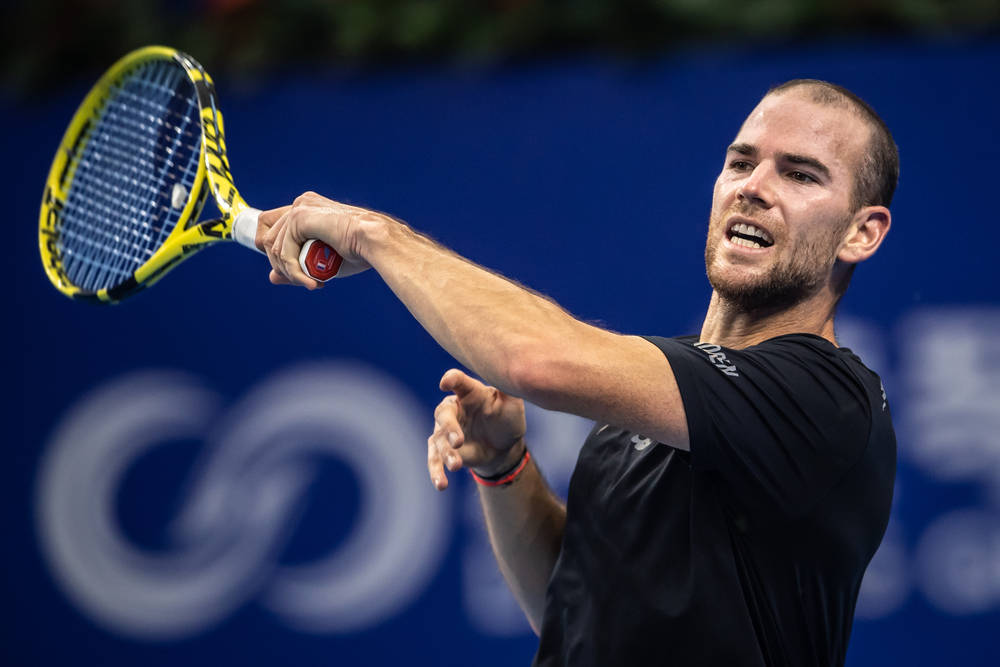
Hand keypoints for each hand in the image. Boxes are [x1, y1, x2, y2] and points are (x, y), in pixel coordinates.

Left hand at [259, 191, 374, 288]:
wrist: (374, 243)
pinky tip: (312, 282)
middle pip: (266, 238)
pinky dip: (296, 272)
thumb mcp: (320, 262)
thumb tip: (272, 277)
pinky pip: (285, 252)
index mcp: (307, 209)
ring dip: (291, 273)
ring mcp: (299, 208)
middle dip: (281, 265)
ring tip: (312, 282)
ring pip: (274, 248)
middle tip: (304, 280)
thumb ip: (295, 266)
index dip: (275, 253)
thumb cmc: (357, 251)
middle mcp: (301, 204)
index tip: (293, 272)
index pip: (270, 228)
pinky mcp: (300, 217)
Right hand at [428, 369, 526, 490]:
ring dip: (446, 453)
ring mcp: (445, 430)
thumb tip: (514, 376)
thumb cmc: (507, 417)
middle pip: (444, 414)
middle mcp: (453, 409)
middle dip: (449, 427)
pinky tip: (441, 484)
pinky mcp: (443, 449)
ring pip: (439, 439)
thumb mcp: (513, 404)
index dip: (451, 380)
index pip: (458, 382)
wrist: (503, 446)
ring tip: (456, 466)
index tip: (446, 382)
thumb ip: (510, 391)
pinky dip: (436, 472)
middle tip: (458, 441)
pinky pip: (435, 460)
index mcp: (469, 392)